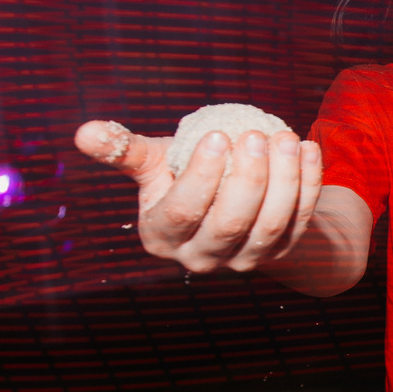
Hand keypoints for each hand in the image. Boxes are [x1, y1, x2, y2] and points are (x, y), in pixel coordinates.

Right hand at [74, 119, 321, 273]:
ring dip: (283, 180)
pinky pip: (298, 220)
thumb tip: (84, 132)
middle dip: (247, 179)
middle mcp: (202, 257)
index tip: (217, 136)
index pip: (183, 212)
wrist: (232, 201)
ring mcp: (245, 259)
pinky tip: (308, 149)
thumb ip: (124, 151)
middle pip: (229, 223)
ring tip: (285, 137)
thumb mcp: (154, 164)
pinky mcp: (280, 252)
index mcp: (163, 236)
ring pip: (268, 225)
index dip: (202, 177)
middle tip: (256, 135)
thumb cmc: (182, 175)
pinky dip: (308, 185)